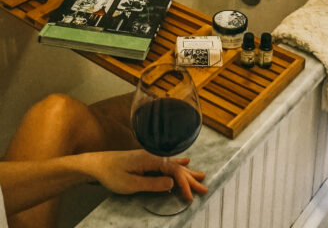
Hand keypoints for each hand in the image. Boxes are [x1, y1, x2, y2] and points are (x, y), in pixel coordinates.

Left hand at [86, 149, 207, 200]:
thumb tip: (172, 183)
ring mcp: (152, 157)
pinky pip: (168, 163)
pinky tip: (187, 161)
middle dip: (191, 179)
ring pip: (174, 164)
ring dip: (188, 172)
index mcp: (151, 159)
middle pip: (177, 167)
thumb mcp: (131, 183)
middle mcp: (154, 155)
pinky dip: (179, 164)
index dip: (184, 184)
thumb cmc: (112, 173)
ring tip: (201, 176)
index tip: (189, 197)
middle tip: (204, 189)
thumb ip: (152, 183)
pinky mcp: (148, 160)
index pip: (174, 171)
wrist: (98, 163)